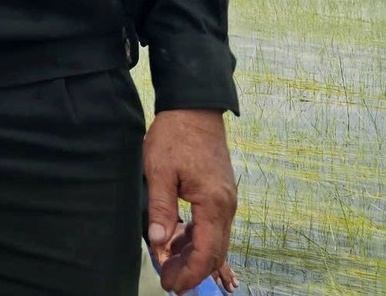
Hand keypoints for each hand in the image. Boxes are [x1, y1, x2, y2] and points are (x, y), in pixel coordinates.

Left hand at [145, 108, 237, 293]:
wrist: (195, 107)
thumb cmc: (176, 135)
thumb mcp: (159, 170)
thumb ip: (161, 209)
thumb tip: (159, 242)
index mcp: (213, 204)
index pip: (206, 254)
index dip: (189, 274)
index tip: (171, 284)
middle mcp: (226, 206)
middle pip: (214, 252)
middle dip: (192, 271)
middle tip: (169, 280)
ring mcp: (226, 200)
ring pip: (214, 241)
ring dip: (194, 255)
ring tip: (169, 263)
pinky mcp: (221, 193)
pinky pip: (213, 226)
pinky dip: (197, 238)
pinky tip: (178, 241)